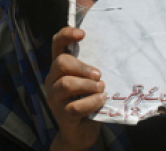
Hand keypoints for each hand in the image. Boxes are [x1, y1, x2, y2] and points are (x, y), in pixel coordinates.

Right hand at [46, 27, 104, 150]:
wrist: (81, 131)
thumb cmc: (88, 98)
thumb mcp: (89, 79)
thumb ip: (92, 67)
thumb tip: (113, 51)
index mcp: (60, 67)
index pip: (56, 44)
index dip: (66, 35)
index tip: (82, 34)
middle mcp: (52, 80)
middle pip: (61, 63)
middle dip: (82, 66)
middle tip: (98, 74)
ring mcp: (54, 98)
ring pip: (66, 84)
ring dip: (88, 85)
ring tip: (101, 88)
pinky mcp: (61, 115)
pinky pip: (75, 106)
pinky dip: (92, 102)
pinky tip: (101, 100)